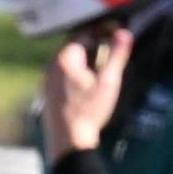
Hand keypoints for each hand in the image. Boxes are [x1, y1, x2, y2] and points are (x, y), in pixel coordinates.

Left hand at [41, 26, 130, 161]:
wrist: (68, 141)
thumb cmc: (89, 110)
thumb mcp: (108, 82)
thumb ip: (117, 56)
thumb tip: (125, 32)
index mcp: (66, 57)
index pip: (85, 34)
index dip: (102, 33)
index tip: (115, 36)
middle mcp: (52, 63)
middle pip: (75, 46)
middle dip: (94, 47)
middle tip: (110, 55)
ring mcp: (47, 77)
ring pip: (68, 60)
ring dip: (84, 61)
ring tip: (100, 72)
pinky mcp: (47, 90)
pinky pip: (62, 73)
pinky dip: (75, 73)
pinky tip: (86, 87)